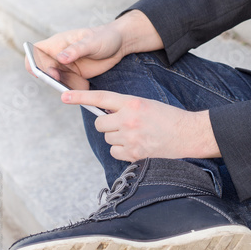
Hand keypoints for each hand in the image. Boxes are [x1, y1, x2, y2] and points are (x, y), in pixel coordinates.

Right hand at [29, 12, 163, 86]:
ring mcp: (67, 68)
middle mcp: (59, 56)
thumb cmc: (104, 37)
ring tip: (81, 82)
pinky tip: (86, 84)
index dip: (33, 62)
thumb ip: (76, 50)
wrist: (120, 44)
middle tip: (62, 81)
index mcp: (58, 43)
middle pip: (44, 71)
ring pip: (57, 82)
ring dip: (66, 86)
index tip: (45, 71)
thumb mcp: (92, 41)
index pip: (36, 52)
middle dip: (52, 79)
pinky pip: (70, 87)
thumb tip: (60, 58)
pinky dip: (76, 89)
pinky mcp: (76, 77)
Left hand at [61, 90, 220, 161]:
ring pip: (107, 138)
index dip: (79, 97)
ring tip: (136, 135)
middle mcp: (128, 119)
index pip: (100, 98)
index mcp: (132, 102)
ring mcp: (130, 137)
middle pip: (100, 123)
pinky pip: (115, 152)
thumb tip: (105, 115)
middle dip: (108, 124)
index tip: (63, 96)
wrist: (187, 134)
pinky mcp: (134, 153)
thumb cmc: (168, 118)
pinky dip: (123, 150)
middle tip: (123, 124)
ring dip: (117, 138)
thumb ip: (125, 107)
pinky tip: (138, 146)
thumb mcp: (146, 104)